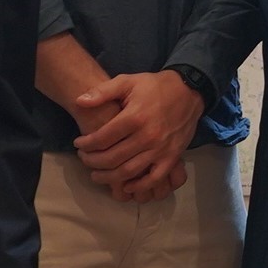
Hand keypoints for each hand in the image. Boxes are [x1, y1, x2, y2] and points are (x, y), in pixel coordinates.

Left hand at [73, 69, 203, 198]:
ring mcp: (160, 149)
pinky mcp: (172, 157)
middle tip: (84, 159)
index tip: (78, 143)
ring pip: (128, 171)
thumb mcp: (128, 81)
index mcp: (134, 117)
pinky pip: (154, 179)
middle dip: (92, 161)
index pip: (102, 138)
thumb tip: (79, 101)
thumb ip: (103, 91)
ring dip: (108, 177)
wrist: (189, 91)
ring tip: (96, 174)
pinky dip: (139, 186)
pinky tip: (126, 186)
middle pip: (112, 158)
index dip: (86, 144)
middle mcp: (147, 136)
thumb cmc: (155, 87)